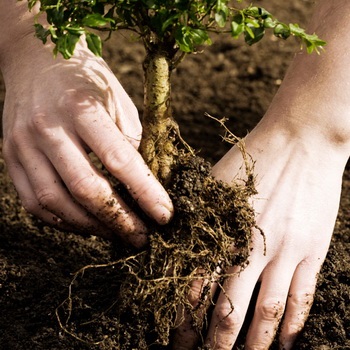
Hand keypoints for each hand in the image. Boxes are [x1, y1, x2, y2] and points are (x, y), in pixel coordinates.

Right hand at [1, 34, 172, 246]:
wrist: (36, 61)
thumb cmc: (87, 83)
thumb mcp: (119, 102)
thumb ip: (131, 143)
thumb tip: (145, 187)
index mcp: (81, 107)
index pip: (119, 160)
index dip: (146, 193)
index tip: (164, 216)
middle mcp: (48, 127)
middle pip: (85, 188)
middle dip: (119, 220)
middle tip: (142, 237)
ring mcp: (23, 144)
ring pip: (56, 202)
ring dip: (91, 226)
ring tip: (117, 234)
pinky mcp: (11, 157)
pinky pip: (34, 202)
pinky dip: (63, 221)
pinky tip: (86, 224)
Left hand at [173, 119, 347, 348]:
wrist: (301, 140)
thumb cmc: (251, 158)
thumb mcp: (213, 183)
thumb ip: (194, 216)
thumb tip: (172, 244)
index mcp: (221, 230)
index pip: (195, 287)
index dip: (184, 318)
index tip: (176, 338)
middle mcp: (251, 248)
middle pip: (228, 308)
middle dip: (214, 341)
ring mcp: (285, 251)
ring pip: (267, 312)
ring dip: (254, 343)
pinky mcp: (311, 250)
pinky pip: (303, 297)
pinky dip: (294, 326)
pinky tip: (287, 344)